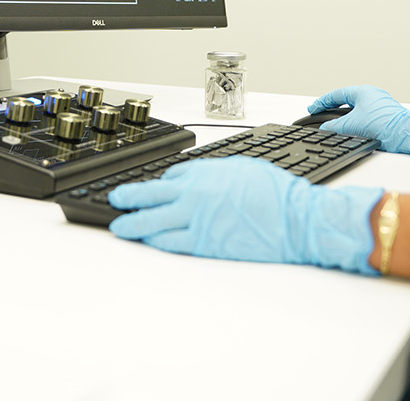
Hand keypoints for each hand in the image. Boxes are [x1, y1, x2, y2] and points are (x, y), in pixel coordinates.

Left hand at [106, 156, 383, 272]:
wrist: (294, 220)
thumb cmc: (275, 193)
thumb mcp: (241, 166)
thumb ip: (214, 171)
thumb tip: (199, 176)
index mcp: (204, 173)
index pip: (168, 178)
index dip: (158, 185)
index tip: (153, 189)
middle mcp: (194, 195)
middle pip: (148, 195)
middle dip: (127, 197)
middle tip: (116, 200)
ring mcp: (196, 220)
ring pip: (152, 222)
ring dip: (133, 224)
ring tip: (120, 227)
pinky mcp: (204, 244)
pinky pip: (170, 242)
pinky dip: (155, 240)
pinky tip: (148, 240)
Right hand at [308, 85, 409, 156]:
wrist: (406, 135)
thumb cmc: (383, 124)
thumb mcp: (350, 125)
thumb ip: (333, 127)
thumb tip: (324, 129)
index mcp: (362, 91)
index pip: (336, 95)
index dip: (321, 102)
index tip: (313, 109)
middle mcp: (372, 96)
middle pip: (346, 102)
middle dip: (333, 110)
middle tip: (321, 116)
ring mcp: (380, 107)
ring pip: (357, 112)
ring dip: (346, 119)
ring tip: (337, 127)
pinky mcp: (386, 118)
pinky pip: (366, 119)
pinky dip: (357, 124)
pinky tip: (354, 133)